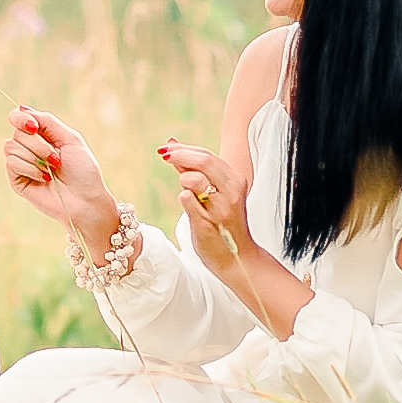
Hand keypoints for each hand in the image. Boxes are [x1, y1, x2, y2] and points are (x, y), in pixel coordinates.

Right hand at [2, 105, 119, 242]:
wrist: (85, 200)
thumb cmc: (83, 170)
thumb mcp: (70, 138)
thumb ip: (47, 121)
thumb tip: (22, 108)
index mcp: (41, 135)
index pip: (18, 117)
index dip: (21, 118)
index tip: (35, 126)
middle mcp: (28, 147)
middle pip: (17, 132)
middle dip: (38, 144)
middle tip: (56, 158)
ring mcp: (21, 163)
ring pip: (12, 146)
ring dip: (36, 157)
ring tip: (52, 169)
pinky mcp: (16, 179)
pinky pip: (13, 163)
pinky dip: (31, 169)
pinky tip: (44, 179)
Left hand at [161, 140, 248, 270]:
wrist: (238, 258)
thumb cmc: (224, 223)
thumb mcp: (217, 193)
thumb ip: (195, 169)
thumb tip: (173, 144)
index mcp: (236, 180)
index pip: (208, 155)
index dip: (184, 149)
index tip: (167, 148)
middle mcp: (232, 191)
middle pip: (203, 160)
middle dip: (179, 155)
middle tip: (163, 154)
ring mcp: (220, 208)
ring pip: (193, 178)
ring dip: (183, 180)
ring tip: (188, 191)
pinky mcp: (206, 222)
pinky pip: (185, 199)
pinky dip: (183, 198)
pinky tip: (189, 205)